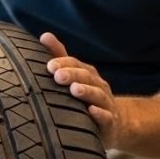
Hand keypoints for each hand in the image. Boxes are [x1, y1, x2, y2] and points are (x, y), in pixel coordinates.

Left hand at [41, 32, 124, 148]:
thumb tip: (44, 35)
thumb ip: (60, 57)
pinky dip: (100, 114)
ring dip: (86, 91)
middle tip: (58, 76)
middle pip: (86, 77)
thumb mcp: (75, 76)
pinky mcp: (110, 122)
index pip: (75, 64)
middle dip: (72, 75)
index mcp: (87, 74)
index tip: (49, 66)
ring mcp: (105, 103)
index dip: (64, 63)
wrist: (115, 123)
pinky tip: (91, 111)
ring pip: (97, 95)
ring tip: (74, 89)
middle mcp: (98, 86)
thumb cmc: (87, 97)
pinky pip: (107, 117)